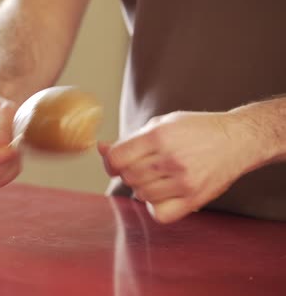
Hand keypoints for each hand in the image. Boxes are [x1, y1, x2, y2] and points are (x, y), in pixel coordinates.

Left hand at [98, 111, 261, 222]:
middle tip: (144, 166)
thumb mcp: (161, 124)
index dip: (110, 162)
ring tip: (157, 176)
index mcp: (159, 136)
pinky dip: (155, 206)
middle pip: (128, 177)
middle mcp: (170, 159)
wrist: (236, 140)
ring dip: (143, 187)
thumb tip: (100, 148)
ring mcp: (183, 181)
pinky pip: (159, 213)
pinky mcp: (194, 198)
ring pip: (141, 195)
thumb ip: (130, 139)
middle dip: (129, 173)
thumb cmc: (195, 130)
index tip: (116, 162)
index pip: (117, 158)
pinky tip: (164, 193)